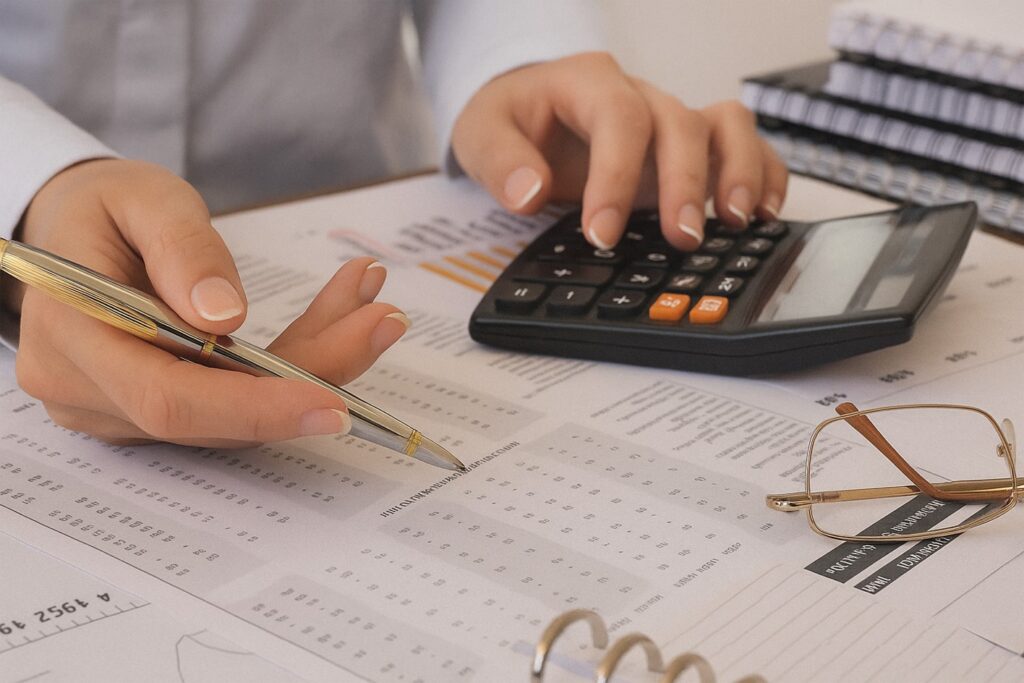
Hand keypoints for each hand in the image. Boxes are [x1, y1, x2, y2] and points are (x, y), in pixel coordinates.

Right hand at [11, 159, 408, 446]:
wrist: (69, 230)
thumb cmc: (101, 207)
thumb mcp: (140, 198)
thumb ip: (181, 252)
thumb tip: (224, 321)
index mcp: (71, 337)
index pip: (169, 398)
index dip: (255, 407)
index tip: (333, 401)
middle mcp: (88, 392)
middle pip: (216, 411)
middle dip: (310, 374)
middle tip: (382, 321)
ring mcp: (118, 409)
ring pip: (236, 410)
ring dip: (312, 362)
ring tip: (371, 306)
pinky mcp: (152, 410)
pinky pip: (232, 398)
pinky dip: (290, 363)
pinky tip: (339, 317)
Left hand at [452, 52, 787, 250]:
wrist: (530, 108)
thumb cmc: (513, 118)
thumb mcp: (482, 132)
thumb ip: (499, 161)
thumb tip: (529, 193)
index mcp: (588, 83)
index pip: (617, 119)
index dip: (615, 176)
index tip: (602, 234)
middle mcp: (640, 96)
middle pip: (680, 123)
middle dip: (684, 183)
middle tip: (680, 238)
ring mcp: (671, 121)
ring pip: (726, 124)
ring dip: (738, 171)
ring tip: (736, 222)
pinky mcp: (691, 148)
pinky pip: (741, 146)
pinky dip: (762, 173)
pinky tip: (761, 214)